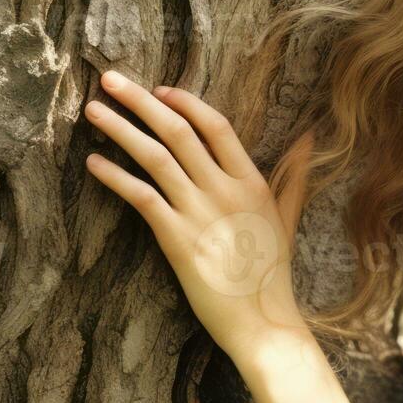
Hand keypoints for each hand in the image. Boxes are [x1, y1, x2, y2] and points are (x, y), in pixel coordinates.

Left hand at [83, 70, 313, 363]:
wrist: (264, 323)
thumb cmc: (272, 275)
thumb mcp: (287, 218)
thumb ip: (293, 175)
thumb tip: (309, 138)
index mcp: (253, 183)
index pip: (216, 126)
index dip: (185, 102)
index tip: (159, 88)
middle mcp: (226, 191)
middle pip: (179, 131)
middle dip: (140, 101)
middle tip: (110, 79)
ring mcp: (201, 214)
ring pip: (156, 157)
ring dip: (120, 130)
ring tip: (93, 112)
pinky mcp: (178, 240)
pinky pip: (141, 197)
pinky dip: (115, 176)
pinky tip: (94, 163)